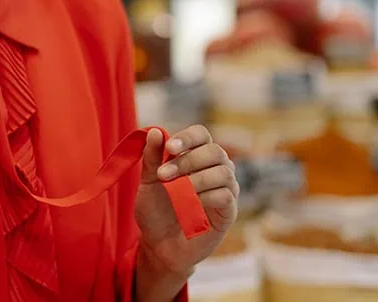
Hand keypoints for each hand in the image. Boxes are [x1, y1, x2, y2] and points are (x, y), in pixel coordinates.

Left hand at [135, 126, 238, 276]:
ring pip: (223, 172)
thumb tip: (154, 131)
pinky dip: (206, 196)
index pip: (201, 134)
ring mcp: (225, 190)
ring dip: (196, 179)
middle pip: (215, 151)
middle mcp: (215, 169)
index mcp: (196, 157)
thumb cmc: (155, 210)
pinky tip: (189, 204)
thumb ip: (152, 158)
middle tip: (163, 175)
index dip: (188, 137)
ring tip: (174, 191)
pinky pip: (226, 195)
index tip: (169, 148)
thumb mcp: (148, 182)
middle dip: (188, 160)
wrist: (158, 245)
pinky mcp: (228, 212)